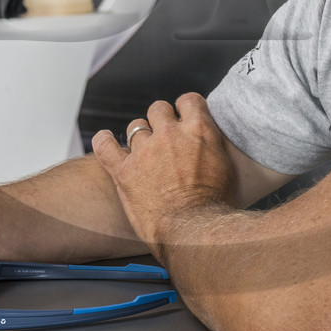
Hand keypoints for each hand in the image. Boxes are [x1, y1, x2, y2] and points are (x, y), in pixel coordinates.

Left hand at [91, 94, 234, 253]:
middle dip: (160, 120)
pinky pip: (105, 146)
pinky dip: (104, 142)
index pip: (189, 100)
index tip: (183, 115)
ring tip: (143, 152)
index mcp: (199, 130)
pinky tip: (106, 141)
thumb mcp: (226, 169)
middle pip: (158, 109)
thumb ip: (213, 149)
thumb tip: (209, 146)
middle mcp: (170, 134)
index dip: (184, 107)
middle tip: (164, 137)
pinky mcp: (124, 171)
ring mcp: (145, 151)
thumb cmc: (215, 208)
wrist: (194, 230)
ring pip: (135, 127)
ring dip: (140, 137)